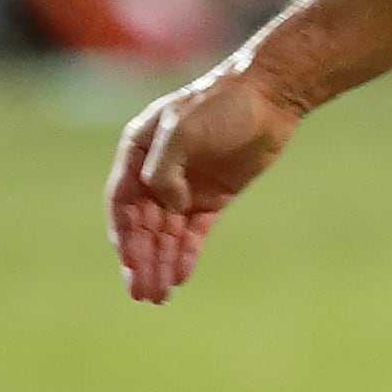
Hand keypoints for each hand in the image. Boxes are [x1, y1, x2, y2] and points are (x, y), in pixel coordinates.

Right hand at [107, 59, 302, 302]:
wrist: (269, 96)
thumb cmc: (221, 104)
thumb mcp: (183, 128)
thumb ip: (165, 167)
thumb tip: (166, 205)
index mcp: (139, 151)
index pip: (122, 202)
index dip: (123, 235)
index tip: (129, 264)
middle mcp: (157, 172)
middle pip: (142, 224)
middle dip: (141, 259)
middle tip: (143, 293)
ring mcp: (185, 186)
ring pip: (166, 233)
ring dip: (160, 263)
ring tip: (158, 295)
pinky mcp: (212, 197)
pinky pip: (193, 232)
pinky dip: (185, 254)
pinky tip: (180, 276)